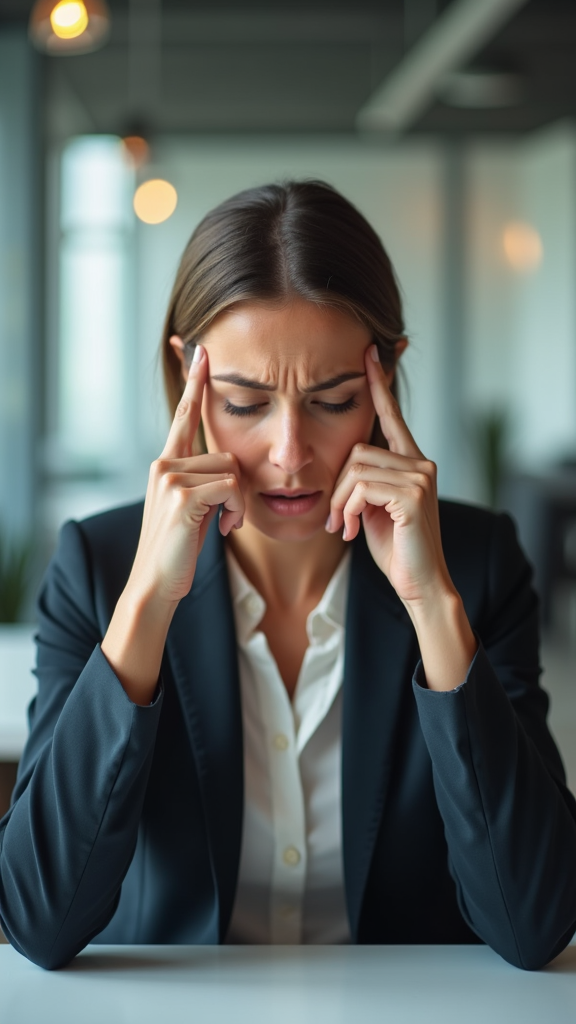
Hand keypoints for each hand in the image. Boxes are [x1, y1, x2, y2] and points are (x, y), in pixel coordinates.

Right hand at [128, 344, 243, 606]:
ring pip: (233, 470)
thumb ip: (204, 481)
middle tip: (229, 518)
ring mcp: (170, 476)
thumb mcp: (193, 507)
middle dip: (239, 489)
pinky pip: (232, 487)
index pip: (184, 415)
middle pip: (228, 453)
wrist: (156, 582)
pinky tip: (225, 529)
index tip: (203, 351)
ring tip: (224, 525)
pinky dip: (238, 510)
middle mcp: (164, 462)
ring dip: (240, 503)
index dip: (195, 383)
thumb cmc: (179, 549)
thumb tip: (230, 471)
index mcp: (166, 462)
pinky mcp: (182, 494)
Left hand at [326, 344, 454, 608]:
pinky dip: (347, 510)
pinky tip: (352, 531)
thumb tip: (345, 465)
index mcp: (411, 461)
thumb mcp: (372, 506)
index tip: (369, 352)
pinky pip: (360, 487)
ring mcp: (420, 476)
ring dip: (339, 503)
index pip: (391, 415)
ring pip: (355, 469)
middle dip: (337, 488)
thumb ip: (364, 480)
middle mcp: (421, 462)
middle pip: (357, 451)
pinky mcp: (412, 494)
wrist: (419, 583)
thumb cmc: (394, 548)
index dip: (378, 384)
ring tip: (343, 527)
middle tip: (335, 520)